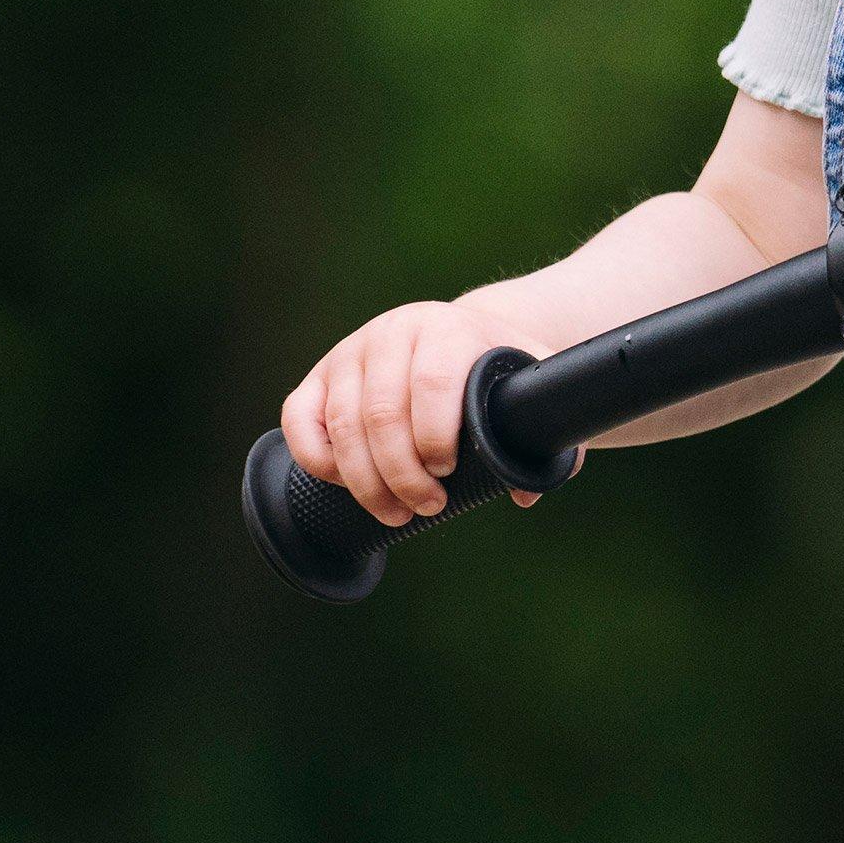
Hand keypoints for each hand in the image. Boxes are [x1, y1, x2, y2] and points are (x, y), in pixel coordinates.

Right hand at [282, 296, 558, 528]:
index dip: (435, 435)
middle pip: (382, 413)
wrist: (459, 337)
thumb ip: (544, 437)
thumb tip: (524, 493)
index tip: (448, 472)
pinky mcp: (319, 376)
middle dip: (402, 474)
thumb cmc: (495, 371)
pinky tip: (345, 485)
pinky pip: (299, 420)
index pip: (433, 382)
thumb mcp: (529, 389)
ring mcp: (350, 353)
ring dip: (366, 482)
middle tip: (427, 507)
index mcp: (446, 329)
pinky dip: (317, 460)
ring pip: (342, 426)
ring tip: (396, 513)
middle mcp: (392, 332)